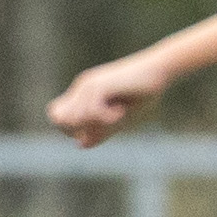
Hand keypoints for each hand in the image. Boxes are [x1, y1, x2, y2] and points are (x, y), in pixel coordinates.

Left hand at [47, 53, 163, 146]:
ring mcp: (90, 84)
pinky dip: (107, 118)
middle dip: (83, 130)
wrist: (159, 71)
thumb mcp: (119, 119)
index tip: (93, 130)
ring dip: (98, 124)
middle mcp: (82, 87)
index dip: (68, 129)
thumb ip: (101, 130)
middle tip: (106, 125)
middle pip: (63, 120)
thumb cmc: (142, 94)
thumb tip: (81, 144)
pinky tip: (121, 112)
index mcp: (83, 93)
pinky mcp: (100, 85)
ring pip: (77, 118)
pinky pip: (92, 112)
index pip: (57, 114)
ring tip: (118, 116)